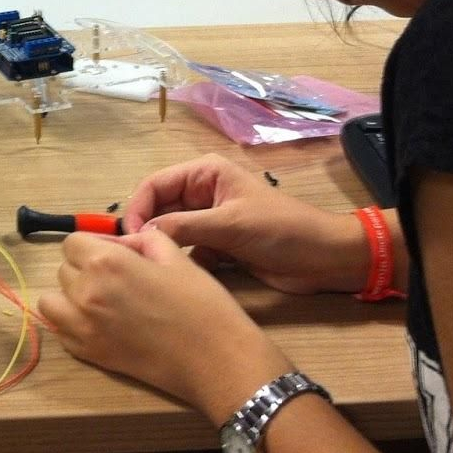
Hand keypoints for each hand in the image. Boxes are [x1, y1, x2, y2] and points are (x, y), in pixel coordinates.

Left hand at [37, 230, 288, 423]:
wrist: (216, 360)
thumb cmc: (202, 304)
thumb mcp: (174, 256)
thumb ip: (140, 240)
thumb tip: (121, 243)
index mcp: (106, 262)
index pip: (72, 242)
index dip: (93, 245)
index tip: (115, 255)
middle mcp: (86, 292)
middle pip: (63, 269)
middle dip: (84, 268)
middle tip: (117, 279)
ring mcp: (83, 327)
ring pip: (52, 301)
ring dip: (69, 297)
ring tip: (101, 302)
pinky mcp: (88, 355)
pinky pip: (59, 331)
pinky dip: (70, 324)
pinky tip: (99, 324)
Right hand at [122, 154, 366, 294]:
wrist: (325, 259)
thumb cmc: (281, 230)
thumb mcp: (230, 225)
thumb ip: (183, 227)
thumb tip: (140, 235)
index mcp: (205, 174)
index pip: (155, 184)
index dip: (137, 207)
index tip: (127, 237)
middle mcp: (203, 194)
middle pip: (159, 209)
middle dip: (147, 230)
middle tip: (134, 257)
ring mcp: (210, 221)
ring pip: (171, 233)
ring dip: (164, 249)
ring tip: (152, 268)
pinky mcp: (218, 246)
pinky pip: (187, 252)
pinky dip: (183, 264)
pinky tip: (182, 278)